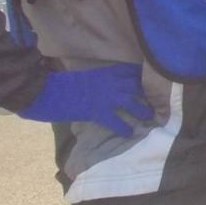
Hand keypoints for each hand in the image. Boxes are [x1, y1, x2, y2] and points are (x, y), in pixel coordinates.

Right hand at [19, 63, 152, 137]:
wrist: (47, 92)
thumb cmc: (64, 85)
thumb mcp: (87, 77)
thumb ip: (102, 80)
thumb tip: (111, 87)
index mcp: (106, 72)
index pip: (131, 71)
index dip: (143, 77)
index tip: (154, 83)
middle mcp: (108, 82)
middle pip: (135, 85)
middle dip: (147, 93)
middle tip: (158, 102)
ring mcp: (103, 96)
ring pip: (130, 100)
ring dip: (141, 109)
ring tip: (150, 117)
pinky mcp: (95, 111)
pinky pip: (114, 120)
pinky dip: (123, 127)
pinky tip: (129, 133)